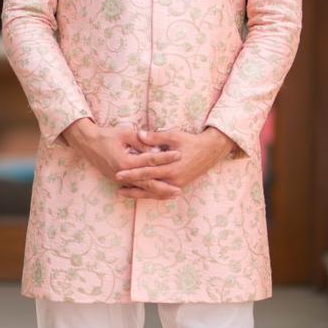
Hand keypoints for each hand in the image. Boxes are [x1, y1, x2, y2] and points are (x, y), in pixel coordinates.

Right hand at [61, 118, 181, 197]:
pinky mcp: (118, 180)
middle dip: (165, 186)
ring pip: (142, 189)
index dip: (166, 157)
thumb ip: (141, 142)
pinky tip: (158, 194)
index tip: (179, 154)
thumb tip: (156, 149)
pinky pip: (135, 188)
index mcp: (125, 162)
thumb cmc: (107, 136)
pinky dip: (147, 192)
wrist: (88, 143)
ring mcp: (120, 179)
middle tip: (180, 188)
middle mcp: (123, 174)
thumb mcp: (125, 133)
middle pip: (148, 182)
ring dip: (158, 193)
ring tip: (173, 194)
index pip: (150, 160)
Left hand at [114, 126, 235, 199]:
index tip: (118, 173)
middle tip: (116, 184)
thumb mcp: (174, 136)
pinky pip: (161, 193)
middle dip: (131, 184)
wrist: (210, 151)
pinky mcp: (179, 185)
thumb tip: (139, 134)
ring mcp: (177, 184)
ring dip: (138, 193)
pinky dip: (149, 194)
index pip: (147, 172)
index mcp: (171, 167)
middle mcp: (173, 179)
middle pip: (148, 184)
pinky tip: (139, 194)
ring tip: (122, 192)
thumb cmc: (191, 141)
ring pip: (154, 192)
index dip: (132, 173)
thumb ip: (155, 137)